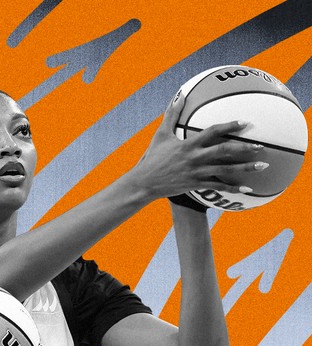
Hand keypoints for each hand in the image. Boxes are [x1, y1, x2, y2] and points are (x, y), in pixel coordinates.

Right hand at [127, 93, 265, 201]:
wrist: (144, 182)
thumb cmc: (152, 157)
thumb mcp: (161, 135)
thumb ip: (171, 115)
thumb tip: (180, 96)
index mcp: (188, 144)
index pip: (213, 132)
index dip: (229, 126)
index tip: (245, 123)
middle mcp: (195, 157)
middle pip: (224, 151)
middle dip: (244, 148)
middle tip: (261, 146)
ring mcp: (196, 172)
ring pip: (226, 170)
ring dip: (246, 168)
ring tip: (263, 166)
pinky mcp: (195, 185)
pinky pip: (218, 186)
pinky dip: (233, 187)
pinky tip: (247, 188)